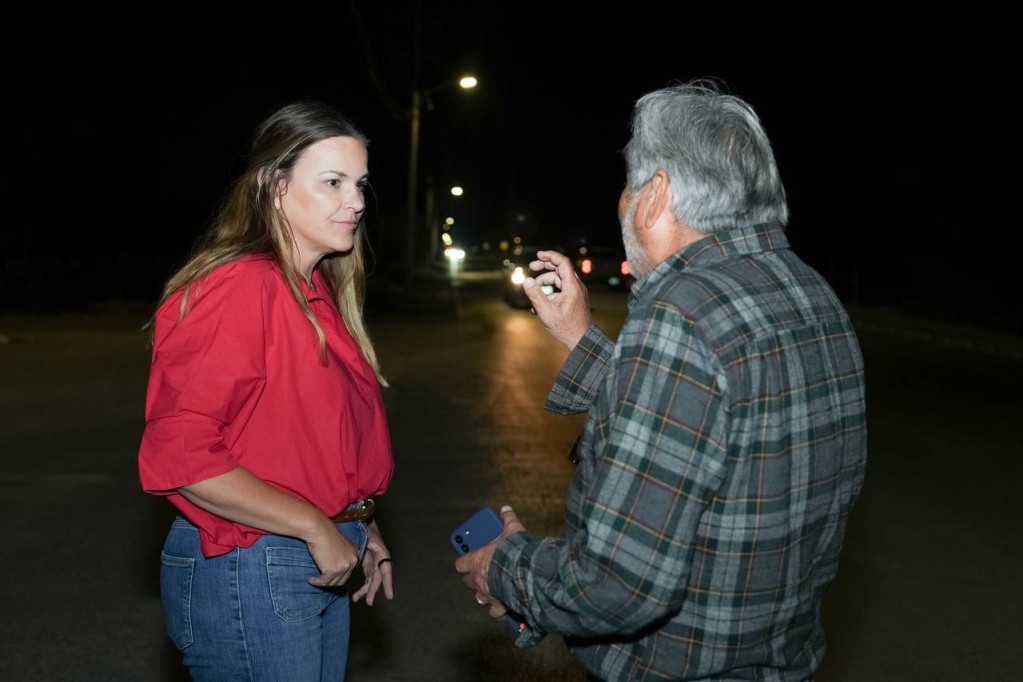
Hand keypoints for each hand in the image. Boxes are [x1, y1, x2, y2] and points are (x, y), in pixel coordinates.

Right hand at [305, 519, 360, 587]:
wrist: (320, 531)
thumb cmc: (327, 535)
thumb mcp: (340, 546)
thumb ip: (342, 557)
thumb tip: (336, 568)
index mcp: (355, 556)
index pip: (348, 573)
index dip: (338, 576)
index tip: (328, 577)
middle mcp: (352, 563)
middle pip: (342, 580)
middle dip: (331, 581)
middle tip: (321, 580)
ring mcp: (343, 568)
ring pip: (332, 582)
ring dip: (323, 583)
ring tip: (314, 580)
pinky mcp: (332, 571)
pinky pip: (323, 582)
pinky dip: (316, 582)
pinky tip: (310, 579)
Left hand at [352, 520, 394, 605]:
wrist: (361, 521)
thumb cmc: (365, 528)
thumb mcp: (366, 537)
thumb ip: (366, 548)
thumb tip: (360, 559)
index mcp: (381, 554)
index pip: (385, 571)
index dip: (387, 583)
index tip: (389, 596)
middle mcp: (379, 560)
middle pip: (377, 578)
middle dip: (372, 590)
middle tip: (368, 602)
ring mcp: (373, 562)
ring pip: (372, 580)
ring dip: (366, 590)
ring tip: (357, 599)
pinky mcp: (367, 563)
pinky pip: (367, 577)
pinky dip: (364, 585)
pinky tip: (358, 593)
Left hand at [454, 505, 525, 619]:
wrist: (525, 575)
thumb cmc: (514, 552)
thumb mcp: (512, 531)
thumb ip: (508, 519)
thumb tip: (505, 509)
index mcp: (476, 561)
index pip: (461, 563)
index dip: (464, 562)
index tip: (467, 558)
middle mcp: (478, 579)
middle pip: (468, 581)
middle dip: (473, 577)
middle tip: (482, 571)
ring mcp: (487, 593)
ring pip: (479, 596)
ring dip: (484, 592)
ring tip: (492, 588)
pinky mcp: (498, 605)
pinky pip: (494, 611)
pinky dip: (498, 609)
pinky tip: (503, 607)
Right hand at [523, 250, 590, 349]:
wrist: (581, 340)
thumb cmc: (566, 328)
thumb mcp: (547, 312)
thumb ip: (536, 295)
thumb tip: (527, 281)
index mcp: (572, 286)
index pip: (563, 263)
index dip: (550, 256)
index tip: (538, 255)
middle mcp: (576, 286)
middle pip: (560, 269)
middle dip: (545, 267)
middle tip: (531, 267)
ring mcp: (575, 293)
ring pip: (558, 280)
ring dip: (544, 284)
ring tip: (533, 295)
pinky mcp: (573, 299)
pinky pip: (560, 290)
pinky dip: (550, 293)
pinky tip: (539, 304)